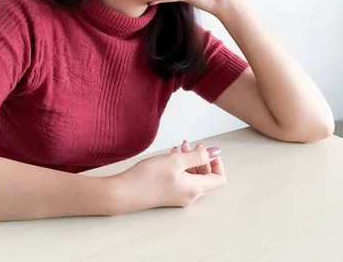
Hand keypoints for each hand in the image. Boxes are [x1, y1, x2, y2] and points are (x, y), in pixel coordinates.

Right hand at [110, 144, 225, 213]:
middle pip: (205, 176)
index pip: (219, 179)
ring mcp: (178, 196)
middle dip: (200, 158)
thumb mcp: (176, 161)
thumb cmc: (148, 178)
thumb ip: (198, 156)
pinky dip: (179, 166)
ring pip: (192, 176)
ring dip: (188, 160)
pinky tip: (170, 156)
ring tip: (178, 148)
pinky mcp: (167, 193)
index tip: (206, 151)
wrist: (123, 193)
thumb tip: (215, 152)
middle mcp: (189, 195)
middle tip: (190, 145)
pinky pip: (181, 179)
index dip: (217, 163)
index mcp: (195, 189)